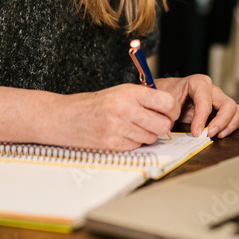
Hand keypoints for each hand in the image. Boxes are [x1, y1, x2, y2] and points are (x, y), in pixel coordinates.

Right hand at [56, 84, 180, 150]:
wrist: (66, 117)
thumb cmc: (95, 104)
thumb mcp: (120, 92)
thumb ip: (144, 98)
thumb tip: (170, 110)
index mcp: (129, 93)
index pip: (166, 102)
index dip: (172, 109)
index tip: (170, 112)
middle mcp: (125, 110)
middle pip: (162, 124)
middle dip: (162, 125)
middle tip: (155, 122)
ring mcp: (119, 129)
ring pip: (151, 138)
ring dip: (147, 135)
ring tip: (132, 126)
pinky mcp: (113, 144)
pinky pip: (137, 147)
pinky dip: (134, 142)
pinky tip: (122, 134)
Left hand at [155, 75, 238, 138]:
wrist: (167, 92)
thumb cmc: (167, 94)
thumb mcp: (165, 102)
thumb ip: (167, 114)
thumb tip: (170, 131)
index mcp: (198, 82)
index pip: (205, 102)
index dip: (201, 119)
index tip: (196, 133)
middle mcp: (212, 89)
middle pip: (228, 104)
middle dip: (221, 122)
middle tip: (209, 134)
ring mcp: (218, 98)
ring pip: (235, 110)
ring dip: (229, 125)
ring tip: (217, 135)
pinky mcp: (220, 107)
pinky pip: (234, 115)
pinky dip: (231, 126)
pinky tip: (220, 134)